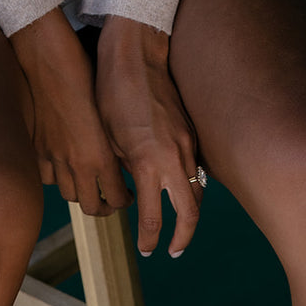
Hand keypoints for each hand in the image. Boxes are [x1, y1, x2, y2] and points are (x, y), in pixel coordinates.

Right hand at [10, 9, 131, 215]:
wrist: (49, 59)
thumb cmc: (85, 75)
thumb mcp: (109, 112)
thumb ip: (114, 143)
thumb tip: (122, 160)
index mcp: (100, 155)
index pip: (116, 198)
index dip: (124, 201)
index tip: (128, 195)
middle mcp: (77, 163)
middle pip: (91, 206)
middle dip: (103, 206)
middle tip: (109, 198)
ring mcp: (53, 157)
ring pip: (68, 194)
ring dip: (79, 192)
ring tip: (87, 184)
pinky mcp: (36, 148)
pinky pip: (46, 177)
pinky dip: (55, 177)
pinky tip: (62, 167)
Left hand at [96, 16, 202, 257]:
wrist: (136, 54)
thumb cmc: (112, 92)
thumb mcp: (108, 138)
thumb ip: (125, 168)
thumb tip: (133, 186)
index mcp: (146, 164)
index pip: (152, 218)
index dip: (150, 239)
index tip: (146, 249)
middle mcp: (172, 158)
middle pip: (190, 213)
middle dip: (183, 237)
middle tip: (173, 250)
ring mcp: (186, 143)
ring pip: (197, 190)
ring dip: (190, 212)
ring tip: (179, 226)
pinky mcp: (190, 131)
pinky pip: (195, 167)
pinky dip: (190, 184)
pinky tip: (178, 189)